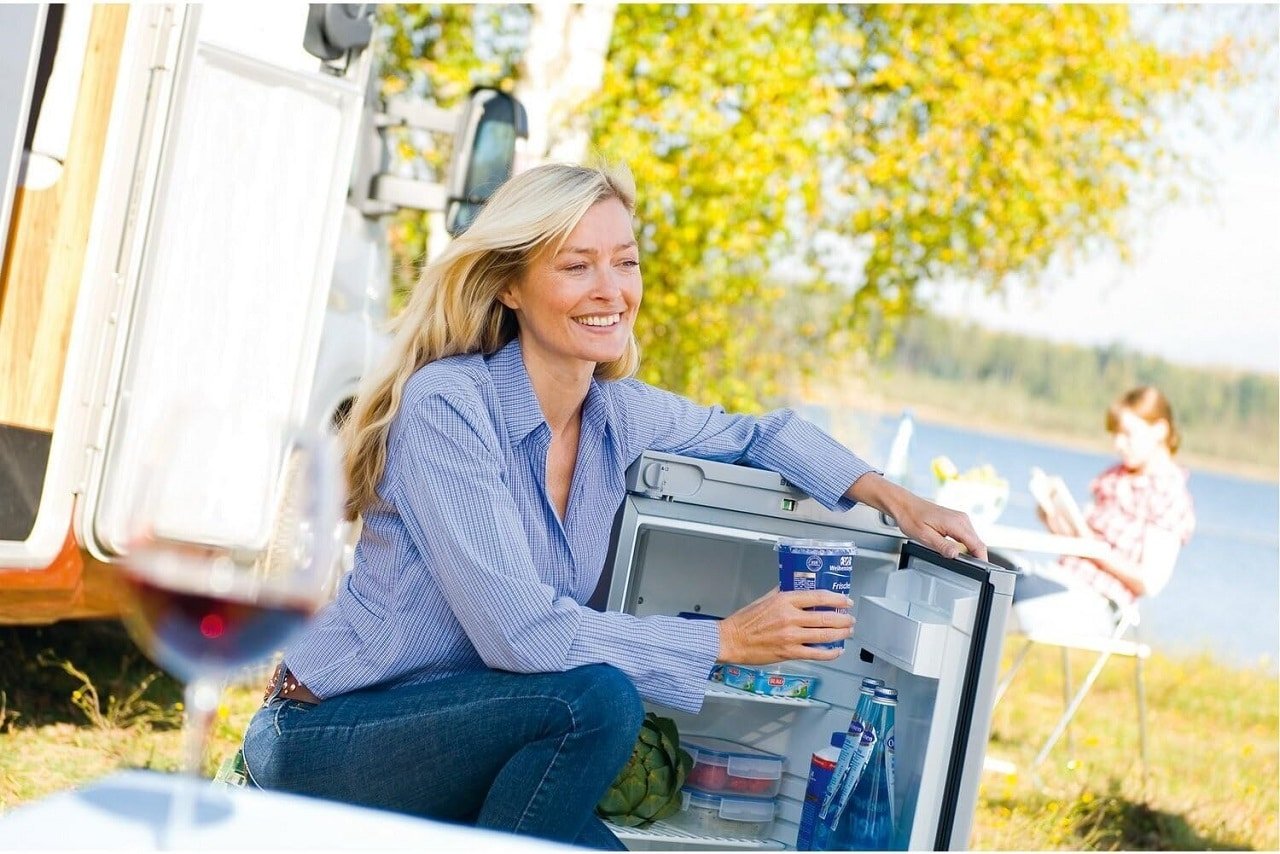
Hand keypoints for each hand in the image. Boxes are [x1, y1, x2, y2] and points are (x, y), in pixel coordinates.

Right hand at [717, 587, 853, 664]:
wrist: (731, 640)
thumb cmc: (744, 621)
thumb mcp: (764, 599)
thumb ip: (782, 592)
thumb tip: (795, 587)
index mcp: (784, 601)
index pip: (818, 597)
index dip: (836, 599)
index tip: (844, 601)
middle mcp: (790, 617)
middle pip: (826, 617)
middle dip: (843, 618)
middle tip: (850, 618)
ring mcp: (791, 636)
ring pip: (824, 635)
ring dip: (840, 634)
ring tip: (847, 632)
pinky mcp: (789, 652)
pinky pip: (816, 653)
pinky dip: (829, 653)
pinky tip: (836, 650)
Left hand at [850, 473, 987, 560]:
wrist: (904, 505)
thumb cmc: (911, 517)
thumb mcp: (925, 536)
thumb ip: (942, 546)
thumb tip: (956, 555)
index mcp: (956, 523)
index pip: (977, 544)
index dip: (981, 559)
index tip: (982, 570)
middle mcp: (961, 519)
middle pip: (978, 543)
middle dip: (976, 556)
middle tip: (969, 569)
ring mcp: (960, 518)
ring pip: (973, 539)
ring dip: (970, 551)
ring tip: (961, 561)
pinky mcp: (956, 520)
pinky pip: (966, 535)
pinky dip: (965, 544)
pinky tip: (956, 550)